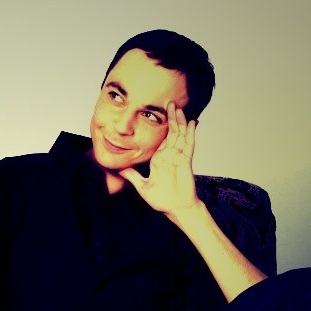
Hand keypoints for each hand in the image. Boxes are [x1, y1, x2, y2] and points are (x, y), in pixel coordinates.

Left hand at [120, 101, 201, 215]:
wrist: (175, 208)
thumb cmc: (162, 199)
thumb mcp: (142, 186)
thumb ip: (132, 176)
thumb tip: (119, 169)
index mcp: (160, 159)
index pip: (161, 138)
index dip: (162, 126)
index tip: (160, 113)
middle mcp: (170, 155)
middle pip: (172, 132)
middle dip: (171, 117)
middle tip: (170, 102)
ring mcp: (179, 157)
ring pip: (180, 135)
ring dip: (180, 121)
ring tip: (179, 108)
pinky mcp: (186, 161)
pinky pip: (189, 144)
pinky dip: (190, 133)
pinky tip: (191, 122)